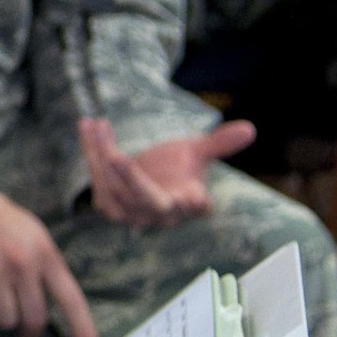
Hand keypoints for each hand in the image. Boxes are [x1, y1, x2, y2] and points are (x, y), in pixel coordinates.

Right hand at [0, 161, 101, 336]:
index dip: (83, 328)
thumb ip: (45, 263)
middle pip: (33, 319)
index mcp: (44, 253)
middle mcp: (22, 265)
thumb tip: (53, 299)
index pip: (70, 298)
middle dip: (29, 331)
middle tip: (24, 330)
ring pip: (4, 320)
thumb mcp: (32, 231)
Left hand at [79, 118, 255, 228]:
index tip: (197, 199)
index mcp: (188, 202)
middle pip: (144, 199)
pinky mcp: (108, 203)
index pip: (194, 205)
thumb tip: (249, 129)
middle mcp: (160, 212)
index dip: (195, 203)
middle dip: (129, 179)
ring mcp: (131, 211)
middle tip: (116, 156)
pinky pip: (96, 177)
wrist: (150, 178)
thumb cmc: (178, 167)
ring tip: (99, 125)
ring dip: (101, 154)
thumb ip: (220, 143)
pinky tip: (87, 124)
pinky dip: (90, 150)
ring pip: (112, 188)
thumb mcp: (197, 152)